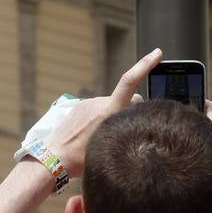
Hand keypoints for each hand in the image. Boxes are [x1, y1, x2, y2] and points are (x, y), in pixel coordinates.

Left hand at [46, 48, 162, 176]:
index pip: (129, 82)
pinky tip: (92, 132)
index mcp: (109, 112)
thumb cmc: (82, 158)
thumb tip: (134, 118)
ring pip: (113, 105)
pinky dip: (100, 116)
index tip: (157, 54)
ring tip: (102, 136)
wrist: (54, 158)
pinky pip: (98, 107)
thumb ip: (125, 127)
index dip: (145, 65)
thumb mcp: (113, 146)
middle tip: (123, 130)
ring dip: (113, 115)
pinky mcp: (80, 105)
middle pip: (128, 99)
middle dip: (131, 109)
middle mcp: (99, 103)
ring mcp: (88, 103)